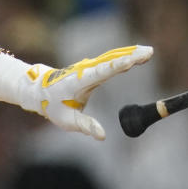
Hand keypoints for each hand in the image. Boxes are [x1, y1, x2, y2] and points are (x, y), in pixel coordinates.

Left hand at [22, 46, 153, 139]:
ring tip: (149, 52)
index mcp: (79, 81)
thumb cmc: (52, 106)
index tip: (131, 60)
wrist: (38, 90)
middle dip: (130, 56)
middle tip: (149, 52)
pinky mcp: (92, 68)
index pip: (101, 72)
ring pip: (111, 58)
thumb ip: (85, 126)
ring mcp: (88, 67)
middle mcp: (85, 71)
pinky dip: (124, 57)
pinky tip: (137, 55)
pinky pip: (110, 60)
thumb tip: (102, 136)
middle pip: (110, 61)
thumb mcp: (67, 120)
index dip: (117, 66)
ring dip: (130, 54)